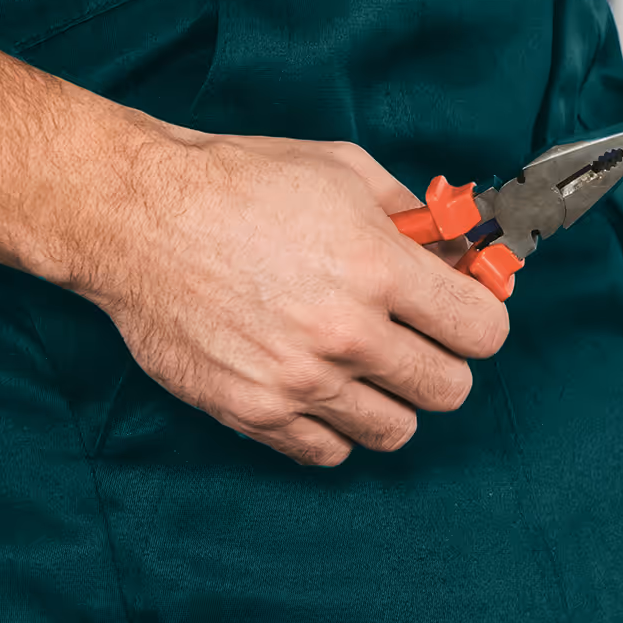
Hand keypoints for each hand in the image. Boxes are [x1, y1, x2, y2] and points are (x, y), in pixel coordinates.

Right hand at [71, 127, 511, 465]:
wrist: (139, 218)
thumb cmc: (239, 183)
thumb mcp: (344, 170)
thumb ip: (412, 215)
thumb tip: (458, 249)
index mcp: (378, 268)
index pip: (482, 331)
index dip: (480, 320)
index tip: (464, 313)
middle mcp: (345, 333)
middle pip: (448, 389)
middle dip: (443, 361)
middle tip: (416, 339)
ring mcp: (299, 380)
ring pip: (394, 431)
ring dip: (391, 400)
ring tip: (364, 366)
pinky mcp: (253, 412)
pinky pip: (327, 453)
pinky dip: (334, 428)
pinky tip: (322, 389)